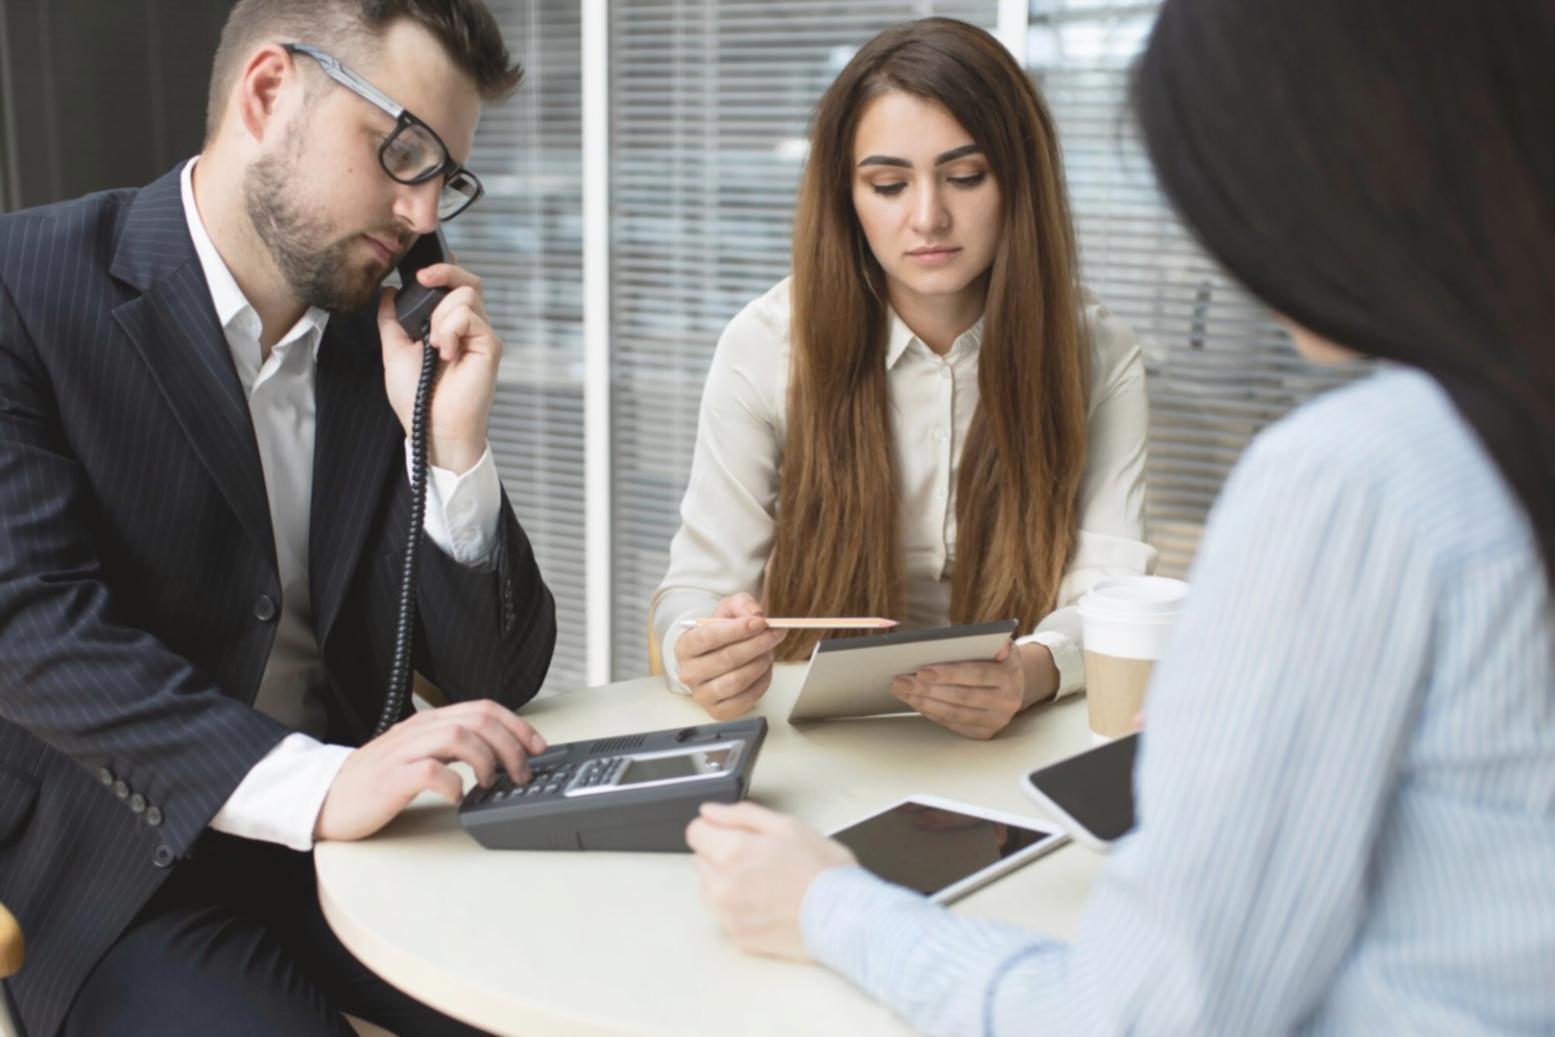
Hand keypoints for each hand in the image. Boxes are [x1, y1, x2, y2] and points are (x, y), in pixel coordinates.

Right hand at [314, 699, 546, 841]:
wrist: (327, 797)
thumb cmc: (374, 781)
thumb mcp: (417, 754)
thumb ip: (450, 748)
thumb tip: (497, 754)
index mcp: (428, 723)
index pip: (483, 708)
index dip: (517, 725)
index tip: (537, 747)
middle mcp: (419, 730)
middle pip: (479, 720)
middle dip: (511, 745)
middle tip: (521, 773)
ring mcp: (404, 752)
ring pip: (459, 737)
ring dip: (487, 761)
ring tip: (491, 784)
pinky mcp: (391, 778)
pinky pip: (430, 772)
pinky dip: (453, 784)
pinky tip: (458, 797)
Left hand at [378, 260, 499, 474]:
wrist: (431, 426)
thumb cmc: (417, 398)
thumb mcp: (394, 351)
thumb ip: (392, 321)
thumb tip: (388, 292)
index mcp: (450, 327)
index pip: (456, 285)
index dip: (444, 270)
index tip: (420, 274)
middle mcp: (469, 328)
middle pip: (468, 280)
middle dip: (444, 272)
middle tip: (422, 280)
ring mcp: (482, 336)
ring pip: (467, 294)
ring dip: (440, 315)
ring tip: (434, 345)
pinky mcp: (490, 346)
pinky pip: (470, 317)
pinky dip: (450, 329)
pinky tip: (445, 353)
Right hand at [674, 593, 786, 719]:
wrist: (717, 658)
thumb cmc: (721, 634)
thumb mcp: (728, 610)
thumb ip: (741, 604)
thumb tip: (756, 614)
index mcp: (684, 647)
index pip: (707, 637)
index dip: (737, 630)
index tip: (760, 622)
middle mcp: (688, 673)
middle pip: (727, 659)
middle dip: (757, 644)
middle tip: (775, 633)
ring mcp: (702, 695)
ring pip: (737, 680)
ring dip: (760, 663)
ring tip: (769, 651)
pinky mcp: (718, 711)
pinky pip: (746, 698)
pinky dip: (762, 682)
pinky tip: (765, 669)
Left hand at [686, 801, 856, 961]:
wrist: (844, 919)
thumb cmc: (822, 870)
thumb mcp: (787, 826)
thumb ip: (741, 815)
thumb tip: (709, 812)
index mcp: (732, 852)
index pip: (695, 832)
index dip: (715, 827)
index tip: (732, 832)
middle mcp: (722, 886)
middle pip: (701, 858)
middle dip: (722, 853)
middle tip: (759, 857)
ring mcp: (727, 915)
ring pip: (708, 887)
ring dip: (725, 879)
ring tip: (762, 881)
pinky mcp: (737, 936)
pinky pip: (721, 913)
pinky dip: (735, 905)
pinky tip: (764, 902)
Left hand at [890, 640, 1052, 739]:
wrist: (1014, 685)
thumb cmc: (996, 660)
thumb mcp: (1000, 644)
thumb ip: (992, 640)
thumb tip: (996, 644)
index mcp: (1010, 676)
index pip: (977, 675)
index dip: (949, 674)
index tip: (921, 671)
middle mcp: (1007, 702)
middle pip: (962, 697)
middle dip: (928, 689)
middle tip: (901, 681)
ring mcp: (997, 721)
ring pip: (954, 713)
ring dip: (924, 702)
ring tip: (902, 691)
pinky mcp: (985, 733)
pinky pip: (953, 725)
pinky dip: (931, 713)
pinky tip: (915, 702)